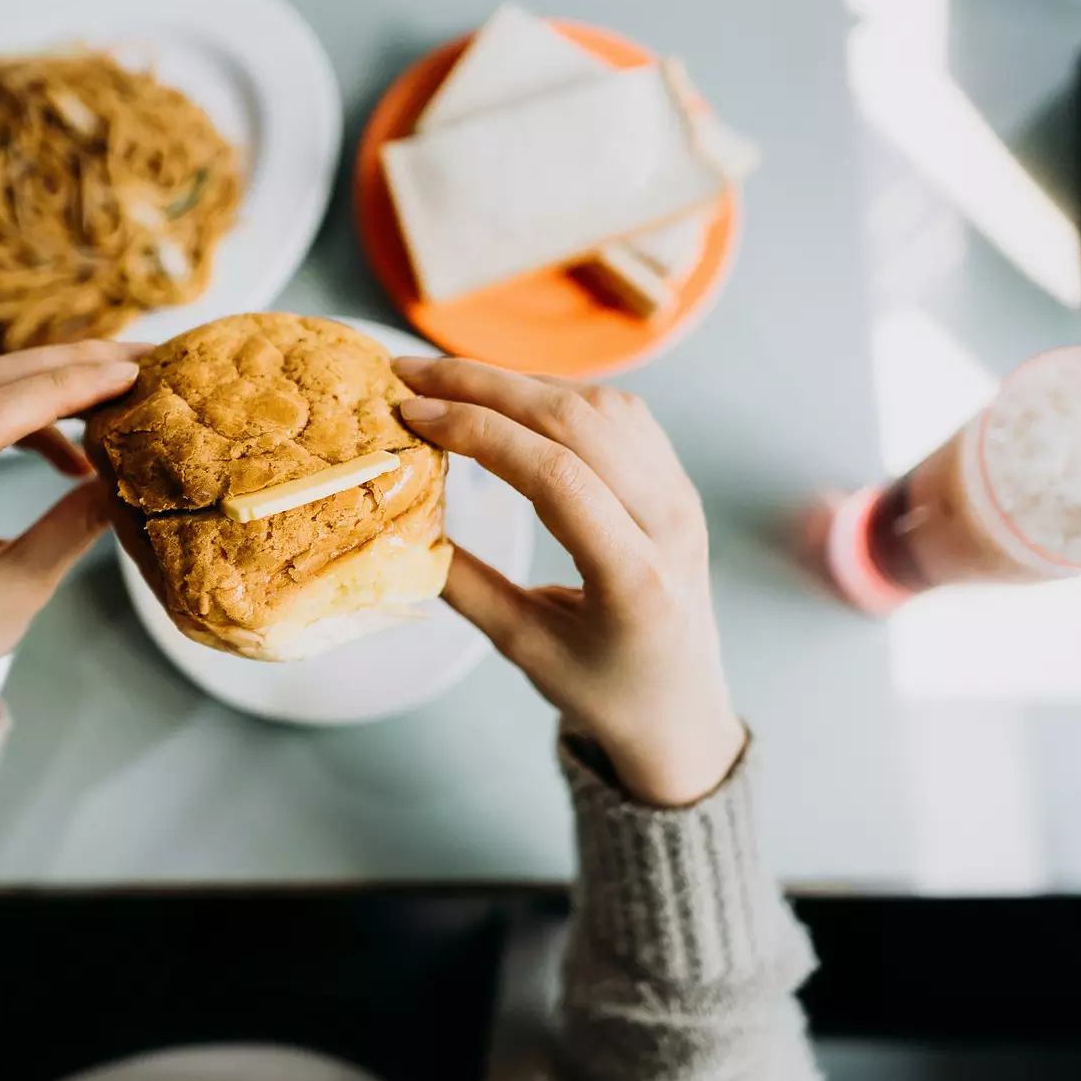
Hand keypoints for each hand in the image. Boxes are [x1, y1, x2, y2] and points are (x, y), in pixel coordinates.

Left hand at [0, 340, 148, 763]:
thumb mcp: (20, 592)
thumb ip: (73, 528)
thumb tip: (132, 472)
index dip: (56, 389)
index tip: (124, 377)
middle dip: (59, 366)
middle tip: (134, 361)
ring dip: (43, 384)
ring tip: (112, 395)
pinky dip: (21, 415)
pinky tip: (69, 448)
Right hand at [394, 357, 744, 806]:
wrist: (682, 707)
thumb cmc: (602, 688)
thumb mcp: (523, 648)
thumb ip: (462, 584)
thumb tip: (398, 519)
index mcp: (635, 577)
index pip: (555, 474)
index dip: (478, 431)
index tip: (412, 415)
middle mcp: (670, 523)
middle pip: (576, 421)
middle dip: (483, 386)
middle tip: (408, 373)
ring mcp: (680, 495)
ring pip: (597, 405)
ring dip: (515, 381)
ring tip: (444, 380)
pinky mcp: (676, 480)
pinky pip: (617, 413)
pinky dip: (553, 392)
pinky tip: (505, 396)